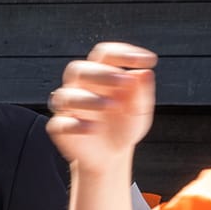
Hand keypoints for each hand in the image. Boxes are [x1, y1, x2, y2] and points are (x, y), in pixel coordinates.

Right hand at [47, 43, 158, 175]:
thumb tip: (145, 73)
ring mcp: (69, 107)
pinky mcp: (61, 128)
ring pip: (67, 95)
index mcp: (101, 74)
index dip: (124, 53)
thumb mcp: (139, 110)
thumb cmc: (124, 126)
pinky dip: (76, 124)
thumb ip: (141, 92)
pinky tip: (95, 128)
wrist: (112, 156)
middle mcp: (81, 86)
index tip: (149, 60)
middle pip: (80, 69)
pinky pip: (60, 123)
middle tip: (125, 81)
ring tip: (113, 106)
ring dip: (89, 99)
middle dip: (102, 73)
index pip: (106, 54)